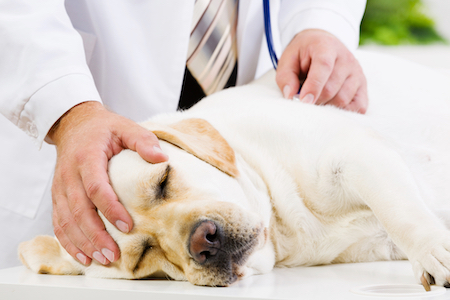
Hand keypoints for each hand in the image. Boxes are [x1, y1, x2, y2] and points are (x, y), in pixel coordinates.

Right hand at [48, 101, 167, 264]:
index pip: (96, 187)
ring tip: (101, 259)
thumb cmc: (104, 128)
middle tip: (113, 254)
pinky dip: (69, 242)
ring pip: (66, 221)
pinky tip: (84, 256)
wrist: (74, 124)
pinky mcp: (57, 196)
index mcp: (86, 157)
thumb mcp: (126, 126)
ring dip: (83, 243)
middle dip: (95, 235)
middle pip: (78, 210)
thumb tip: (161, 159)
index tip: (128, 225)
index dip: (110, 208)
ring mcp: (60, 187)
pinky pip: (59, 222)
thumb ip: (143, 140)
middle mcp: (69, 174)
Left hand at [276, 29, 368, 113]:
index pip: (324, 67)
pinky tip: (332, 107)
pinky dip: (344, 111)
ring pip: (343, 99)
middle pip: (332, 89)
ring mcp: (357, 72)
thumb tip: (291, 96)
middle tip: (304, 101)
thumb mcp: (288, 60)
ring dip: (327, 106)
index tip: (304, 101)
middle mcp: (346, 58)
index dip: (314, 86)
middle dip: (315, 100)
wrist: (322, 44)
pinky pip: (358, 106)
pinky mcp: (362, 85)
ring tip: (316, 100)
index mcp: (326, 47)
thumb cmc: (303, 55)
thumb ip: (286, 77)